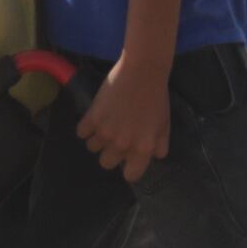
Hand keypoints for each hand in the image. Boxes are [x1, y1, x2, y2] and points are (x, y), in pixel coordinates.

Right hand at [76, 56, 171, 183]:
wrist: (143, 71)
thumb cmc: (157, 97)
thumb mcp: (165, 125)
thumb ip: (160, 145)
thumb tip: (153, 156)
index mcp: (142, 149)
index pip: (130, 176)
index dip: (128, 168)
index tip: (127, 158)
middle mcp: (122, 145)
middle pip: (106, 163)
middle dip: (110, 153)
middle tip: (115, 138)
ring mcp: (105, 132)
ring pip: (92, 148)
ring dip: (97, 138)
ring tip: (105, 124)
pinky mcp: (92, 118)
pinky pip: (81, 133)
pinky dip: (85, 127)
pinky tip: (94, 118)